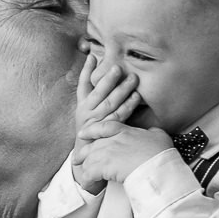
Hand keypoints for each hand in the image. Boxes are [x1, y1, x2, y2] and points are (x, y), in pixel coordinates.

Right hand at [72, 55, 141, 192]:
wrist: (86, 160)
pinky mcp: (108, 132)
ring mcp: (98, 123)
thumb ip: (91, 90)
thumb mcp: (86, 111)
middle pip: (98, 93)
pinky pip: (119, 117)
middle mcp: (87, 114)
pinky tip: (137, 98)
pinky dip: (128, 106)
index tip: (93, 56)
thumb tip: (94, 62)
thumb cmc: (90, 131)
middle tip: (118, 67)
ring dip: (121, 90)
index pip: (83, 85)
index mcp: (81, 107)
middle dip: (108, 79)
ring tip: (133, 78)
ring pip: (109, 104)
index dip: (87, 71)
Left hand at [74, 119, 173, 185]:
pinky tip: (88, 187)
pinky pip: (89, 174)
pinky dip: (87, 181)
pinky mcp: (104, 167)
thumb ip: (153, 131)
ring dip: (85, 171)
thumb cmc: (161, 153)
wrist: (157, 166)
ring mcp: (107, 153)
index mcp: (125, 131)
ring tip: (85, 179)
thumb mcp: (159, 135)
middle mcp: (113, 140)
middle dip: (82, 154)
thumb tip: (153, 131)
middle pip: (91, 146)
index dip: (90, 130)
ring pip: (88, 160)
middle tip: (77, 160)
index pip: (103, 127)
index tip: (82, 133)